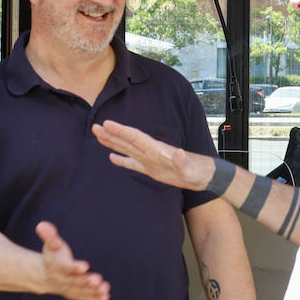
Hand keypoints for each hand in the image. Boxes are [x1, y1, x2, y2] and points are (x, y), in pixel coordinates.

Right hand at [35, 221, 110, 299]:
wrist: (45, 275)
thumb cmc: (52, 255)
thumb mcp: (50, 244)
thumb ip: (49, 235)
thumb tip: (42, 225)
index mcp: (57, 267)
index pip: (66, 267)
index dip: (75, 267)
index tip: (86, 266)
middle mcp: (62, 280)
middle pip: (75, 281)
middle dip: (86, 281)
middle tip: (98, 280)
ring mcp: (68, 288)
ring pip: (81, 290)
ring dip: (93, 291)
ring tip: (105, 288)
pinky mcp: (75, 294)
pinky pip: (84, 297)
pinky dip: (94, 298)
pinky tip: (105, 297)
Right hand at [92, 120, 215, 190]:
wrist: (205, 176)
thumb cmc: (198, 170)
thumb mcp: (190, 167)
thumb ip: (181, 161)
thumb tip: (177, 153)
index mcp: (157, 149)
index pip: (135, 137)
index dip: (120, 131)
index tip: (106, 124)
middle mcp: (151, 151)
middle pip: (127, 140)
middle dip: (111, 134)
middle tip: (95, 127)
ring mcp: (150, 160)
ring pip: (127, 149)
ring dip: (113, 143)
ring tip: (99, 136)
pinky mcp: (152, 170)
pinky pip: (133, 164)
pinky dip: (122, 160)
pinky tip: (112, 157)